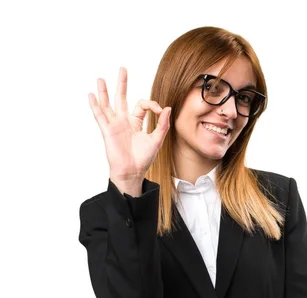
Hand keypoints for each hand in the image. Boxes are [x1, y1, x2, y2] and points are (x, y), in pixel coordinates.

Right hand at [88, 66, 171, 180]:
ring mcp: (114, 125)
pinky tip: (91, 95)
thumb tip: (167, 108)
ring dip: (104, 92)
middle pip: (122, 98)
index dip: (152, 104)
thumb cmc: (143, 159)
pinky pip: (100, 116)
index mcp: (136, 123)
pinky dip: (95, 106)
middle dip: (122, 84)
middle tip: (123, 69)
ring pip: (108, 105)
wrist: (132, 172)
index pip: (142, 105)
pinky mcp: (108, 131)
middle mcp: (124, 122)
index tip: (160, 111)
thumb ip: (162, 124)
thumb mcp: (156, 140)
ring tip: (100, 79)